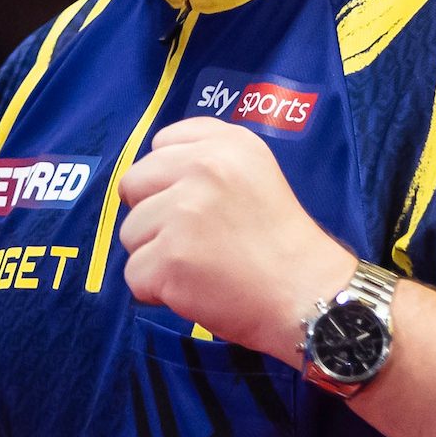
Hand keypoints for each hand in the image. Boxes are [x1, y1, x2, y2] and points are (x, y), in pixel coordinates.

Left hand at [116, 117, 356, 360]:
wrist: (306, 294)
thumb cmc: (279, 241)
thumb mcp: (255, 173)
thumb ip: (206, 161)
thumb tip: (147, 180)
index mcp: (227, 143)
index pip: (162, 142)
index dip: (169, 179)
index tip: (196, 203)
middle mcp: (204, 167)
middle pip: (134, 184)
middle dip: (152, 215)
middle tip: (192, 239)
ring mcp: (184, 212)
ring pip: (129, 232)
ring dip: (154, 254)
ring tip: (199, 265)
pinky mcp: (170, 257)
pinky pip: (134, 274)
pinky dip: (156, 290)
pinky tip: (193, 288)